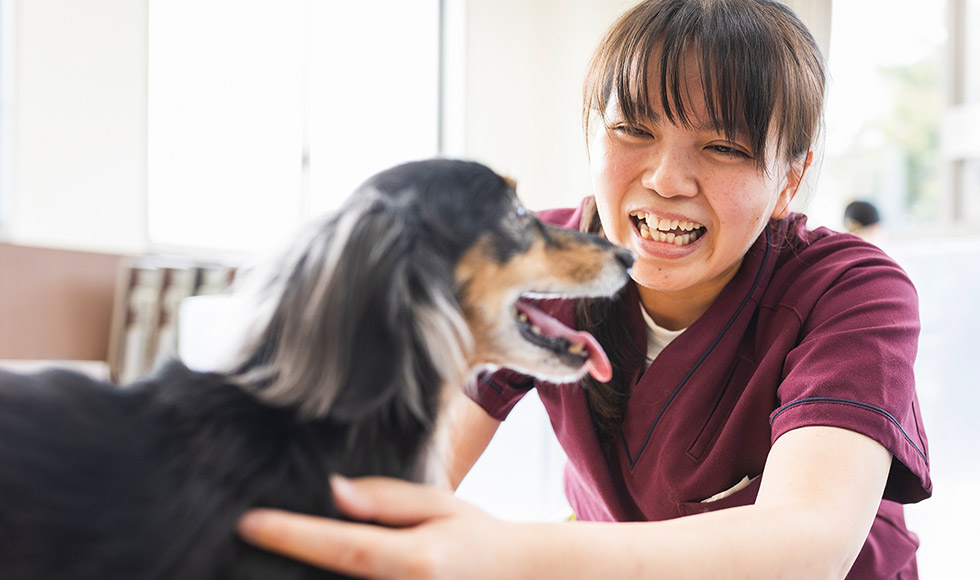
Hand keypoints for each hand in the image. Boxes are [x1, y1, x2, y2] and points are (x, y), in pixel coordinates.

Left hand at [237, 476, 509, 579]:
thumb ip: (384, 499)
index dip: (291, 536)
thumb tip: (333, 492)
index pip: (342, 547)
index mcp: (416, 561)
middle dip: (288, 563)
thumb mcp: (438, 504)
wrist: (516, 577)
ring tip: (276, 560)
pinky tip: (316, 569)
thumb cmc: (474, 536)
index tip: (249, 523)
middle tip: (252, 540)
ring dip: (309, 575)